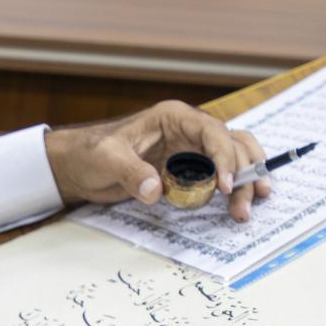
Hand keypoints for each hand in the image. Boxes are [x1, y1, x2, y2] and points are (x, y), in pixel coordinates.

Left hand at [43, 101, 270, 221]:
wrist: (78, 167)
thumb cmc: (89, 153)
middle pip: (231, 146)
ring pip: (234, 158)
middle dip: (242, 175)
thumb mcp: (105, 159)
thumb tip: (154, 190)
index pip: (213, 133)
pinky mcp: (188, 170)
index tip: (224, 186)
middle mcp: (189, 131)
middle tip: (243, 206)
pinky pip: (219, 174)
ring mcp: (191, 150)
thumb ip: (130, 172)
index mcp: (174, 118)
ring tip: (248, 206)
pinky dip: (233, 187)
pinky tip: (238, 204)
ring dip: (245, 180)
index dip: (224, 158)